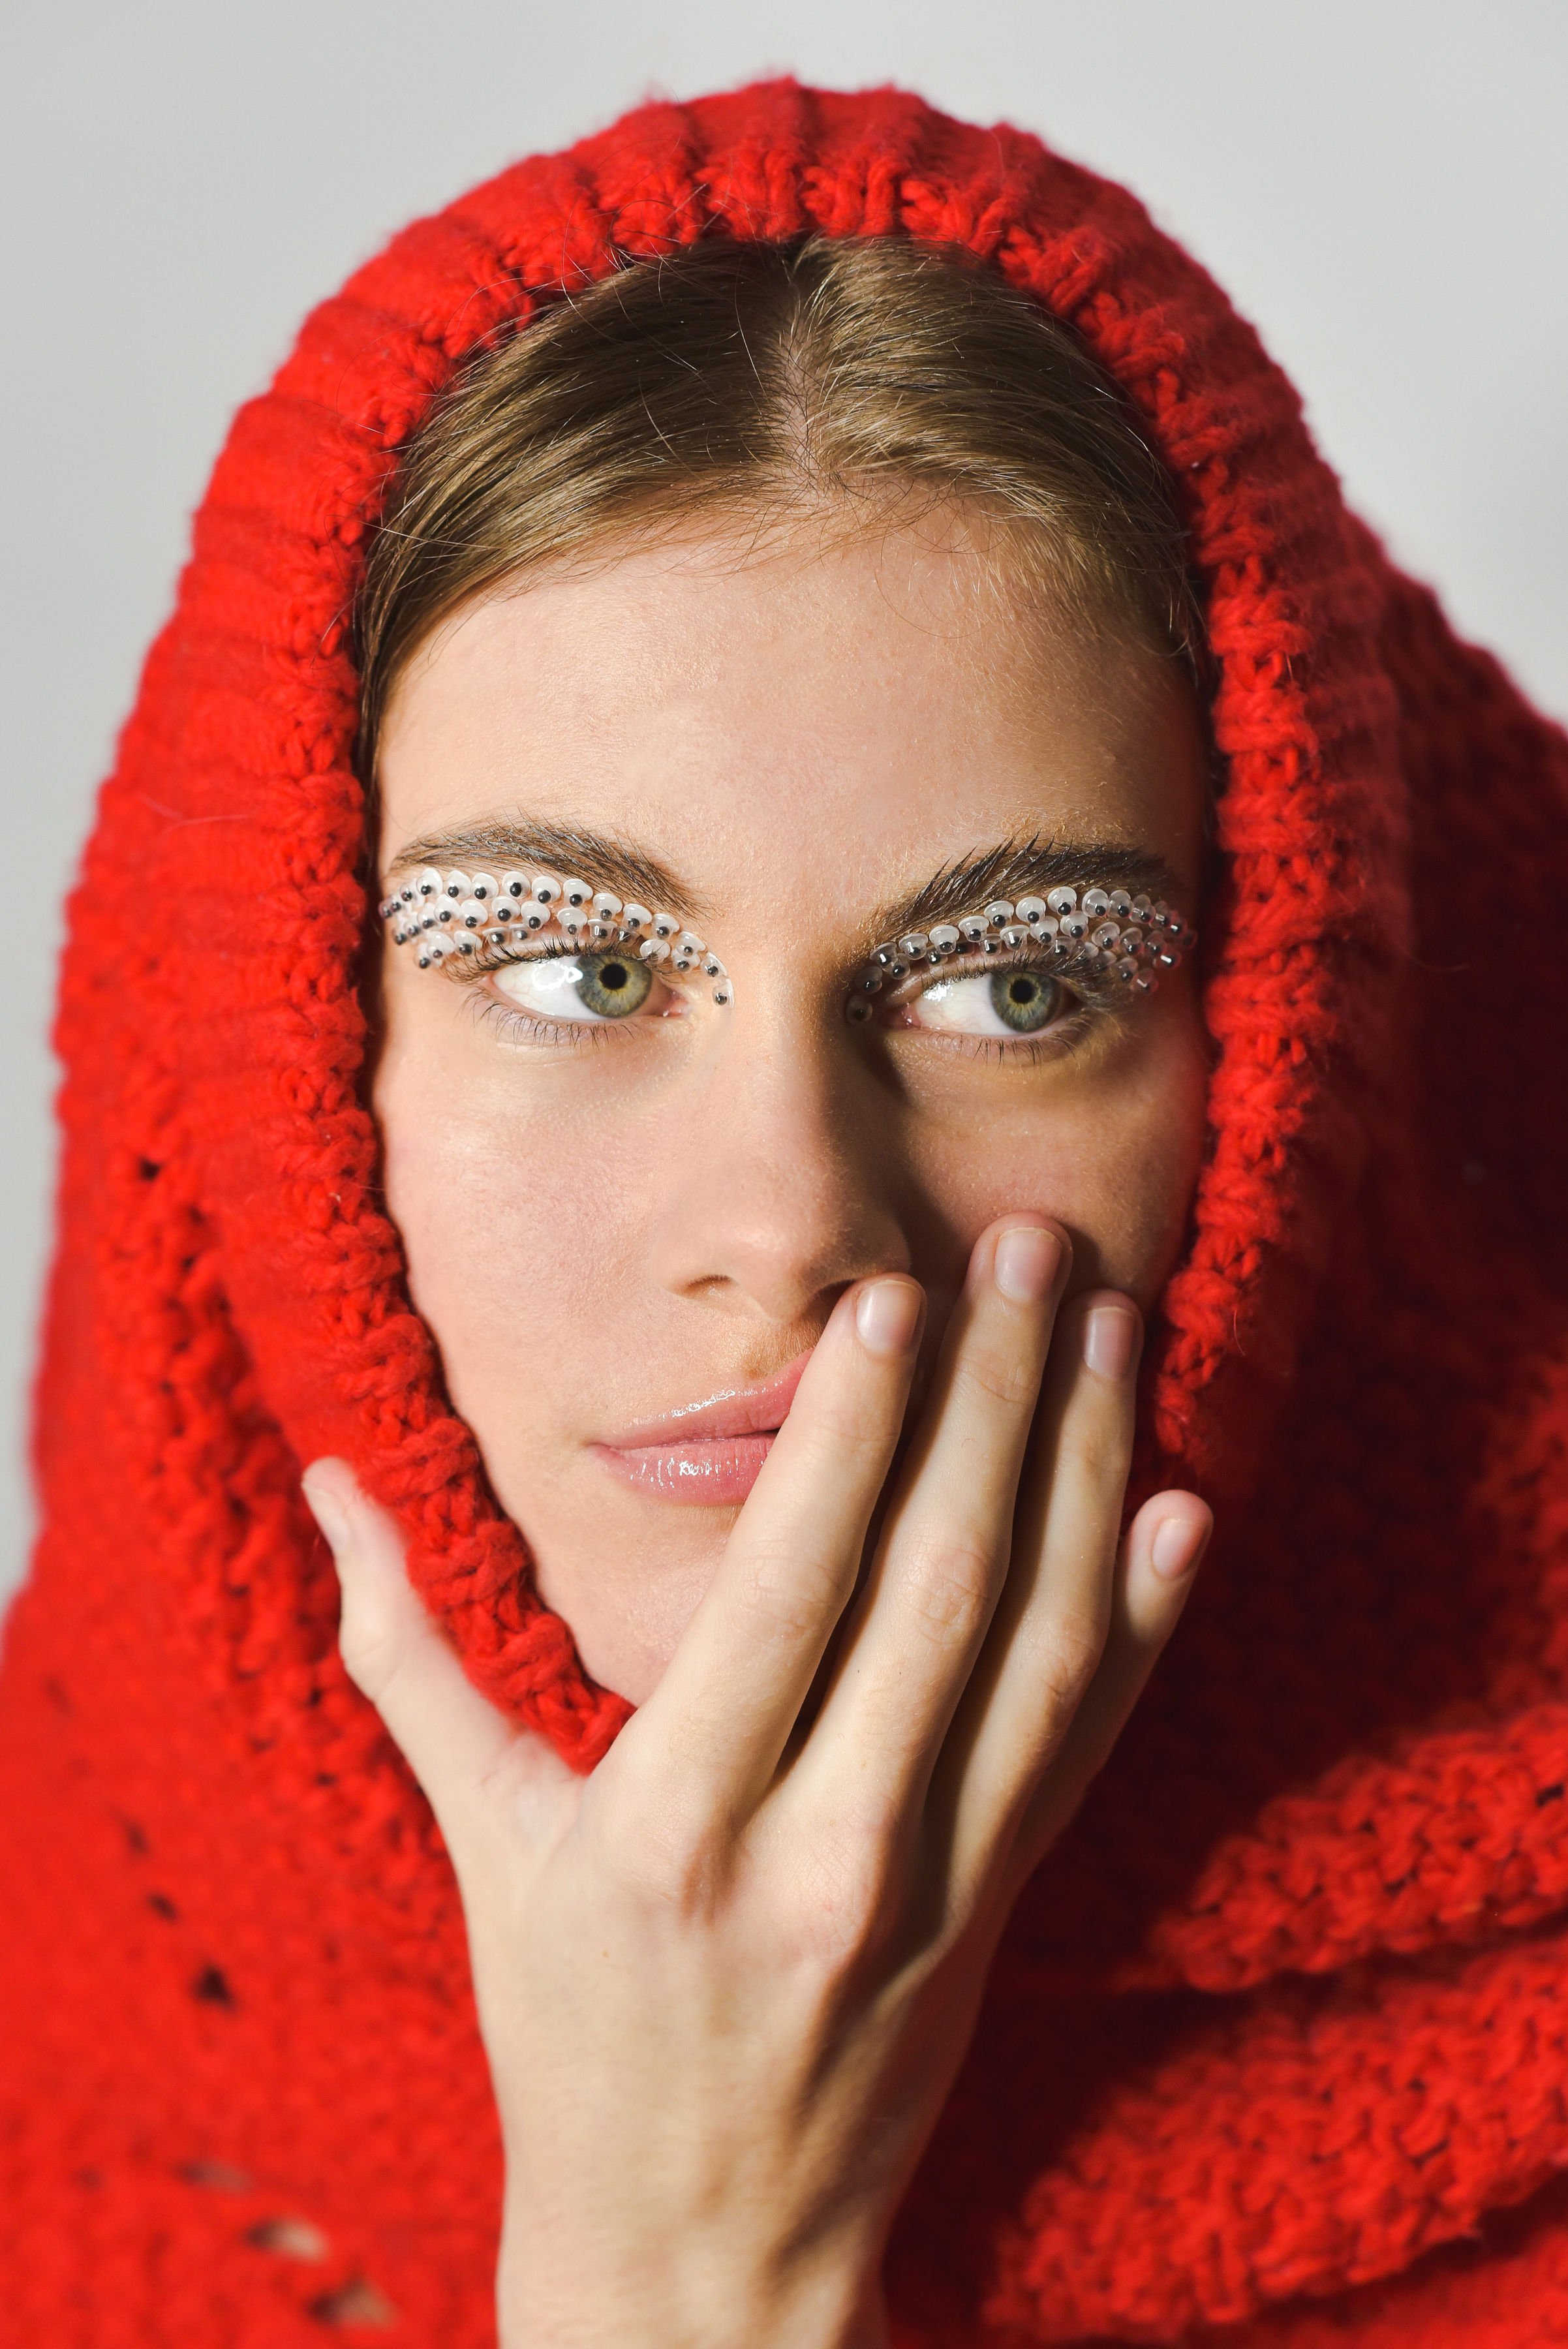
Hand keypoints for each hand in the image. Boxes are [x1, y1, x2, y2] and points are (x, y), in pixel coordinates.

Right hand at [304, 1218, 1209, 2348]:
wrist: (704, 2258)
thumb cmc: (567, 2031)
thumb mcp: (479, 1848)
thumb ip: (408, 1653)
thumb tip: (325, 1489)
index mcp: (672, 1823)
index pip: (791, 1585)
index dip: (852, 1431)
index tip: (894, 1300)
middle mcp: (822, 1852)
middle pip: (941, 1585)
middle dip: (994, 1397)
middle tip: (1029, 1251)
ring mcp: (933, 1891)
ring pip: (1043, 1648)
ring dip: (1088, 1472)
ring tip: (1114, 1327)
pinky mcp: (1000, 1913)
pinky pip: (1089, 1747)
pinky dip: (1147, 1627)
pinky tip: (1184, 1510)